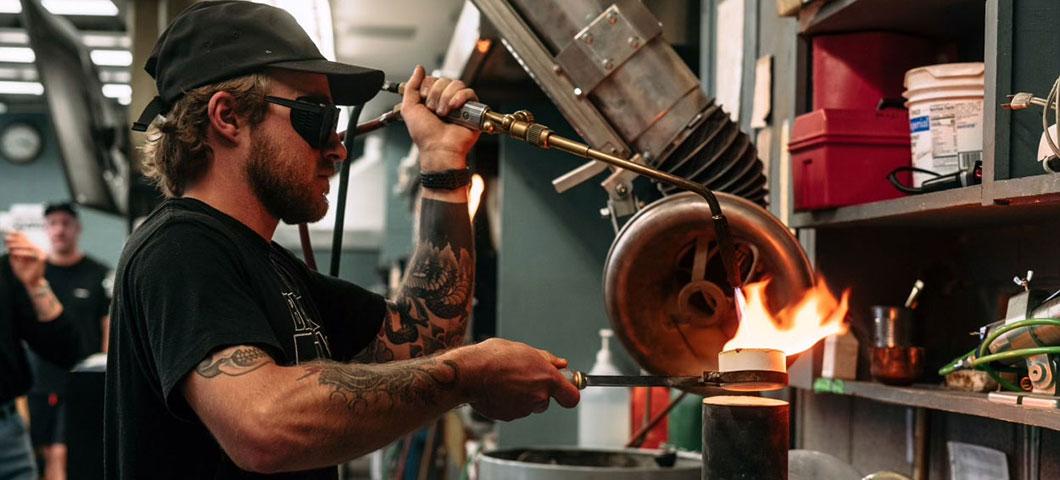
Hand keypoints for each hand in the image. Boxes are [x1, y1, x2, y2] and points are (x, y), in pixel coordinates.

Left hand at [5, 231, 45, 287]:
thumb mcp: (14, 258)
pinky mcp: (42, 258)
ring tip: (9, 247)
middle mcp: (38, 250)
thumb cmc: (22, 271)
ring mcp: (41, 254)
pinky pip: (31, 253)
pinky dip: (22, 252)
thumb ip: (12, 249)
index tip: (8, 235)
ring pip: (29, 246)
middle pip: (27, 241)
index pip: (26, 239)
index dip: (17, 235)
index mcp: (32, 249)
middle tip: (7, 240)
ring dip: (18, 245)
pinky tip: (14, 253)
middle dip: (16, 240)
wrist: (29, 282)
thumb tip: (8, 238)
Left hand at [401, 66, 480, 171]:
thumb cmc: (424, 135)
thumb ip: (411, 87)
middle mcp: (446, 100)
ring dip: (446, 98)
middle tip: (433, 110)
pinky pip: (469, 92)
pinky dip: (460, 98)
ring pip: (456, 84)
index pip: (432, 79)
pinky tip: (454, 108)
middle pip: (444, 79)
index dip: (427, 87)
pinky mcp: (472, 109)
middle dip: (436, 94)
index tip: (424, 99)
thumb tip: (419, 69)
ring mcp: (459, 104)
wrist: (438, 148)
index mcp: (432, 99)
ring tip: (444, 113)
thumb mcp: (409, 108)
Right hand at [456, 338, 579, 420]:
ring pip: (529, 404)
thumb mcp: (524, 349)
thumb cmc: (494, 357)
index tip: (566, 388)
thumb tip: (561, 364)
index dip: (569, 393)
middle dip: (538, 391)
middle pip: (547, 400)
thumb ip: (546, 359)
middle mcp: (539, 397)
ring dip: (522, 395)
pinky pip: (514, 409)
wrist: (469, 373)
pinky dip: (508, 402)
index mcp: (547, 378)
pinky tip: (497, 389)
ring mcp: (524, 409)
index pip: (572, 397)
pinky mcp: (509, 416)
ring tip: (505, 380)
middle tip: (523, 376)